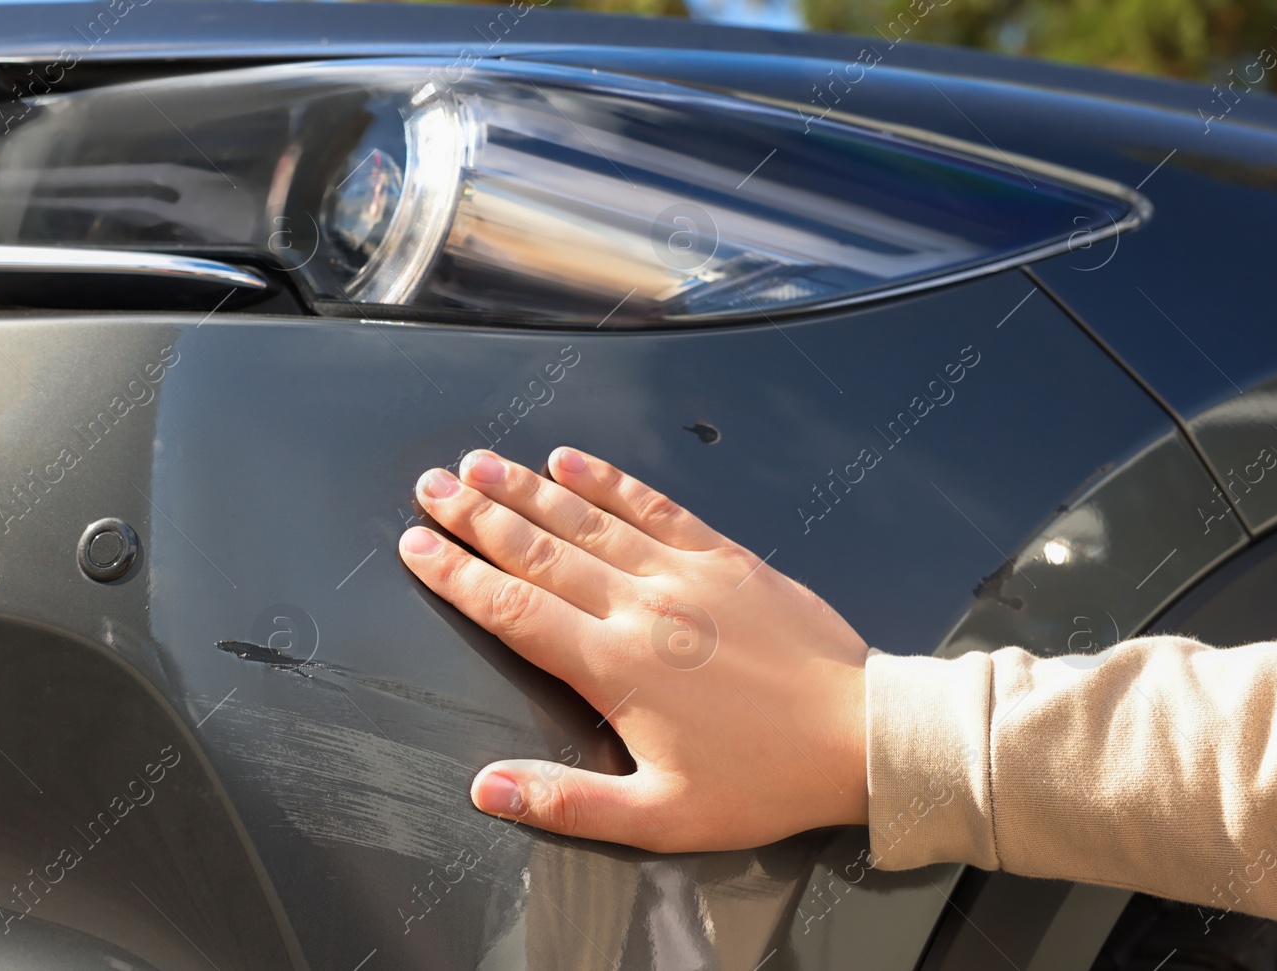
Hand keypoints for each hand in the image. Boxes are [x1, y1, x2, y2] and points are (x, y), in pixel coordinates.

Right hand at [398, 447, 868, 852]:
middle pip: (538, 552)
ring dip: (526, 489)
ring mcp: (684, 574)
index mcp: (616, 669)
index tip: (417, 547)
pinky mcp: (724, 556)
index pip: (514, 611)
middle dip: (476, 516)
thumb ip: (567, 804)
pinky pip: (653, 506)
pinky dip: (608, 481)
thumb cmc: (762, 782)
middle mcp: (641, 608)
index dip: (458, 577)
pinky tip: (571, 459)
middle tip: (430, 487)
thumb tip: (487, 789)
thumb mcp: (661, 817)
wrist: (859, 736)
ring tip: (478, 463)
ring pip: (586, 520)